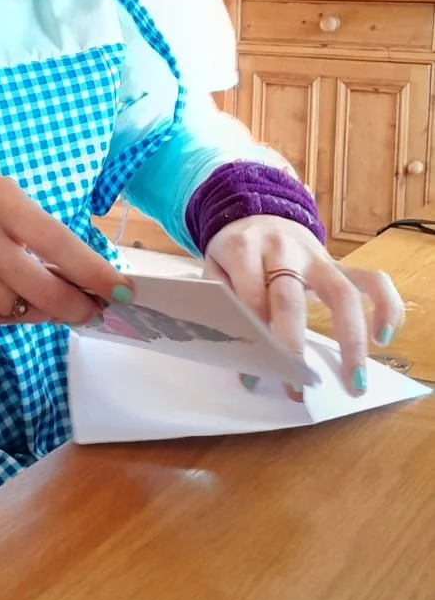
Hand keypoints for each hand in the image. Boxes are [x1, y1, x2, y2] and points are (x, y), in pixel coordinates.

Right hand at [0, 168, 128, 327]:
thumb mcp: (5, 196)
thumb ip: (40, 234)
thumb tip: (81, 281)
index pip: (57, 244)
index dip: (94, 273)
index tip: (122, 292)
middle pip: (40, 290)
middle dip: (76, 307)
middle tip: (92, 311)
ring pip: (16, 312)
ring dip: (42, 312)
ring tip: (51, 302)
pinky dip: (8, 315)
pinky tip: (13, 301)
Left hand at [204, 216, 403, 398]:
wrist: (255, 210)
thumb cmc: (234, 251)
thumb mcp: (214, 267)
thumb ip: (221, 298)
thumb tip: (235, 344)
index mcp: (245, 250)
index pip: (251, 297)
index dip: (253, 337)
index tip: (252, 377)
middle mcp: (284, 250)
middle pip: (292, 298)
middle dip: (294, 346)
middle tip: (297, 388)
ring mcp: (317, 256)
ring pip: (341, 292)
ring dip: (351, 338)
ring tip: (354, 379)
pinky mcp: (339, 262)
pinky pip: (372, 279)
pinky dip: (386, 306)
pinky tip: (383, 338)